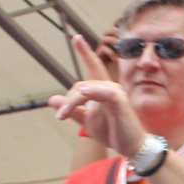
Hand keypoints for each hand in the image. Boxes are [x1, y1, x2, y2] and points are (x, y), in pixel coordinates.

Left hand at [49, 35, 147, 157]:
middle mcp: (109, 86)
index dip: (84, 52)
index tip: (76, 37)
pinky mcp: (119, 100)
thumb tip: (52, 99)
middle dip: (68, 101)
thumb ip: (73, 110)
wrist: (130, 146)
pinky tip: (83, 92)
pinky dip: (92, 92)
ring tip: (62, 116)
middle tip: (60, 116)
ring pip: (86, 90)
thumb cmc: (113, 131)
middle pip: (80, 85)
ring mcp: (115, 92)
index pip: (93, 66)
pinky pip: (103, 92)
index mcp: (102, 89)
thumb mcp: (87, 120)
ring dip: (72, 103)